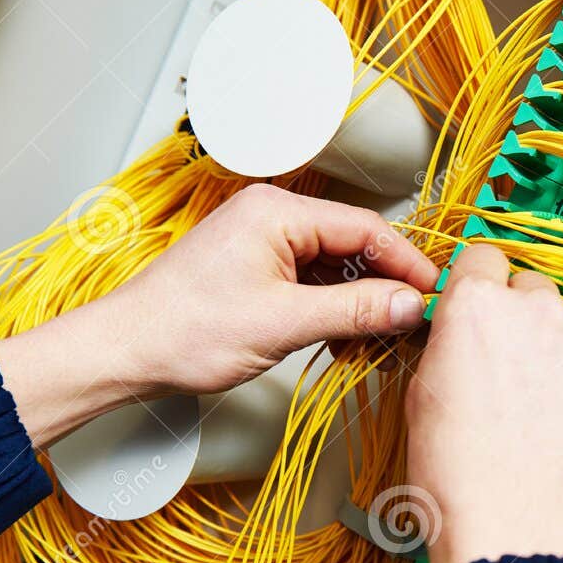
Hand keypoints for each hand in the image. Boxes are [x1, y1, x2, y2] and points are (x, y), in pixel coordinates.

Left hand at [0, 184, 438, 446]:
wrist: (127, 350)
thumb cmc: (187, 330)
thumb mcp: (285, 322)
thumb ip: (355, 310)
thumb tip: (411, 305)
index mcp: (278, 212)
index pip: (366, 228)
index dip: (407, 263)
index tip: (435, 295)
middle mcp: (272, 216)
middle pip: (355, 245)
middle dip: (386, 285)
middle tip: (416, 322)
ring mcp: (263, 242)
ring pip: (336, 266)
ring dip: (360, 302)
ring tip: (381, 339)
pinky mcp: (256, 268)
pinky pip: (312, 281)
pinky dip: (334, 309)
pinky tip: (346, 340)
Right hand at [405, 244, 562, 562]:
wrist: (519, 534)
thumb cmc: (461, 482)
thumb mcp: (421, 398)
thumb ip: (451, 345)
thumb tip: (465, 333)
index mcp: (477, 308)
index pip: (486, 259)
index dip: (485, 290)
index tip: (490, 312)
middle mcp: (538, 310)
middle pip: (537, 293)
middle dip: (529, 329)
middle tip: (520, 386)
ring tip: (552, 424)